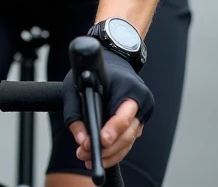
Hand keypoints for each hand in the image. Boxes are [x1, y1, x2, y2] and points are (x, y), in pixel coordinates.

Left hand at [62, 50, 153, 168]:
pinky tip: (100, 156)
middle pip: (127, 135)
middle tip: (85, 155)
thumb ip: (75, 113)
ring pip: (128, 142)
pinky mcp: (138, 122)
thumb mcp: (77, 85)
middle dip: (106, 149)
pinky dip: (114, 150)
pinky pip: (128, 140)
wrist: (116, 60)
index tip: (100, 141)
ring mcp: (142, 114)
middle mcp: (141, 102)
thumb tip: (81, 140)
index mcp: (129, 89)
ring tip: (87, 158)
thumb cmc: (96, 71)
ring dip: (109, 154)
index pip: (123, 116)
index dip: (112, 131)